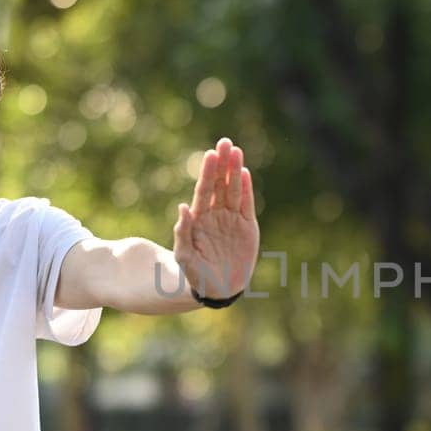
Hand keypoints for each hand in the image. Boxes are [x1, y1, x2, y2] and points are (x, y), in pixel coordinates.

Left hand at [175, 137, 259, 298]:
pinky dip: (247, 190)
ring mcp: (232, 219)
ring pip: (234, 190)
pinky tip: (245, 173)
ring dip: (235, 171)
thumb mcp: (184, 256)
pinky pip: (247, 205)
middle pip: (220, 184)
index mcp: (199, 218)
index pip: (204, 190)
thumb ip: (183, 233)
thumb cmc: (196, 273)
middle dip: (222, 164)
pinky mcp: (247, 227)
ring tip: (237, 151)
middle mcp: (216, 214)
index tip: (210, 155)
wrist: (218, 288)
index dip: (207, 173)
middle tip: (225, 142)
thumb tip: (182, 207)